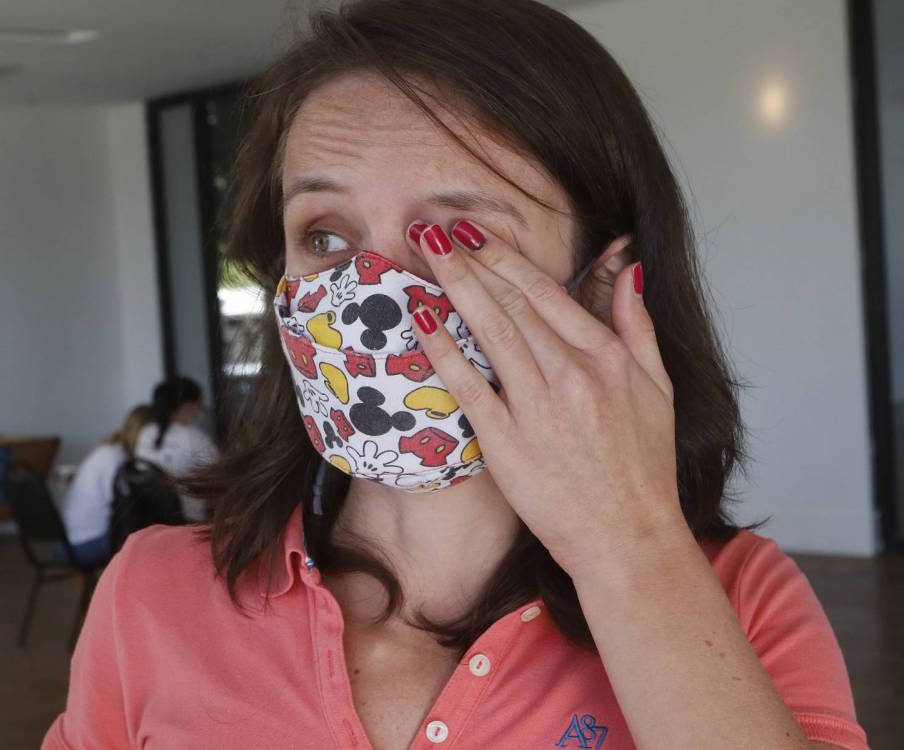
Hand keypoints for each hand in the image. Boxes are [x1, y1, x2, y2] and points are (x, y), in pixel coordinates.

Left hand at [408, 220, 689, 579]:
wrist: (627, 536)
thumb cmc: (643, 466)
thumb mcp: (658, 387)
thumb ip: (637, 324)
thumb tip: (629, 268)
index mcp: (605, 357)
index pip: (545, 292)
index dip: (504, 257)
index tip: (473, 230)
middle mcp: (570, 375)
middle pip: (511, 303)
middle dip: (470, 260)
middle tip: (432, 227)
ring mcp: (536, 407)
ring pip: (489, 332)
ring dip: (454, 286)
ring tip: (424, 252)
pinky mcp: (506, 442)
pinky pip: (468, 386)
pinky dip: (444, 349)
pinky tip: (419, 319)